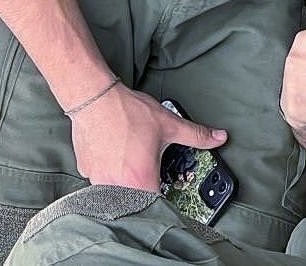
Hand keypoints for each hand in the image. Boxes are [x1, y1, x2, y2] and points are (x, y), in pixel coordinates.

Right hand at [70, 82, 225, 189]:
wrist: (96, 99)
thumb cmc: (129, 113)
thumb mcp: (170, 124)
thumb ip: (197, 135)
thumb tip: (219, 138)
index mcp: (140, 180)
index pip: (154, 205)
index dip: (162, 200)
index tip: (165, 191)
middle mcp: (116, 186)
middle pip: (133, 200)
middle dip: (143, 188)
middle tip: (148, 169)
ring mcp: (97, 180)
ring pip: (115, 192)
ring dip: (125, 181)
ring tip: (131, 159)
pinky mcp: (85, 171)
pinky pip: (99, 180)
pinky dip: (108, 172)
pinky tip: (114, 155)